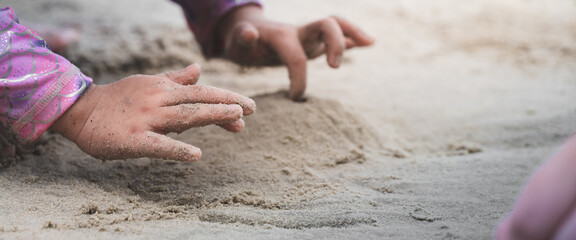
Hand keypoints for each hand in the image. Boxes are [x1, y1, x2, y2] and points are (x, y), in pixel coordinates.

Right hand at [50, 64, 255, 161]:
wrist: (80, 110)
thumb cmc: (118, 99)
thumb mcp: (149, 83)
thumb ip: (175, 79)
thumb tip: (198, 69)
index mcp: (163, 88)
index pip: (201, 91)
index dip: (225, 97)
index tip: (248, 106)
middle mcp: (158, 100)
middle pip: (198, 100)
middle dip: (227, 103)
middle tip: (253, 109)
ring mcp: (146, 119)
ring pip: (184, 116)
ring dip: (211, 115)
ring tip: (236, 118)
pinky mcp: (132, 139)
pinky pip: (158, 145)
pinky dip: (177, 150)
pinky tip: (196, 156)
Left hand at [218, 5, 374, 100]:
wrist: (244, 33)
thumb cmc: (239, 43)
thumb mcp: (234, 43)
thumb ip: (241, 39)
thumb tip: (250, 34)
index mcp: (282, 36)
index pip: (297, 56)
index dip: (298, 79)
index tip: (294, 99)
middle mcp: (299, 31)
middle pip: (326, 25)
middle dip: (335, 43)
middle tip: (335, 67)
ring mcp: (308, 35)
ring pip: (336, 26)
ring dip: (353, 32)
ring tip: (370, 42)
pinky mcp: (314, 42)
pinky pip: (337, 36)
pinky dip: (352, 38)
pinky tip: (367, 42)